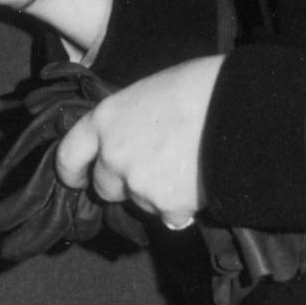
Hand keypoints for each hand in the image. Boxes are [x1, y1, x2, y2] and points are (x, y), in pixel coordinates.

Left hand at [57, 54, 221, 230]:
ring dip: (155, 194)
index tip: (78, 178)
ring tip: (183, 168)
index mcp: (104, 121)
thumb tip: (129, 140)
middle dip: (122, 184)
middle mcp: (112, 156)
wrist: (237, 110)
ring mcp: (138, 184)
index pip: (68, 157)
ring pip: (139, 202)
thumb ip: (126, 123)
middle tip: (150, 169)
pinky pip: (169, 216)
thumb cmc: (196, 88)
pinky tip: (198, 183)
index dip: (72, 172)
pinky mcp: (167, 207)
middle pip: (104, 187)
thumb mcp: (146, 95)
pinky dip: (181, 207)